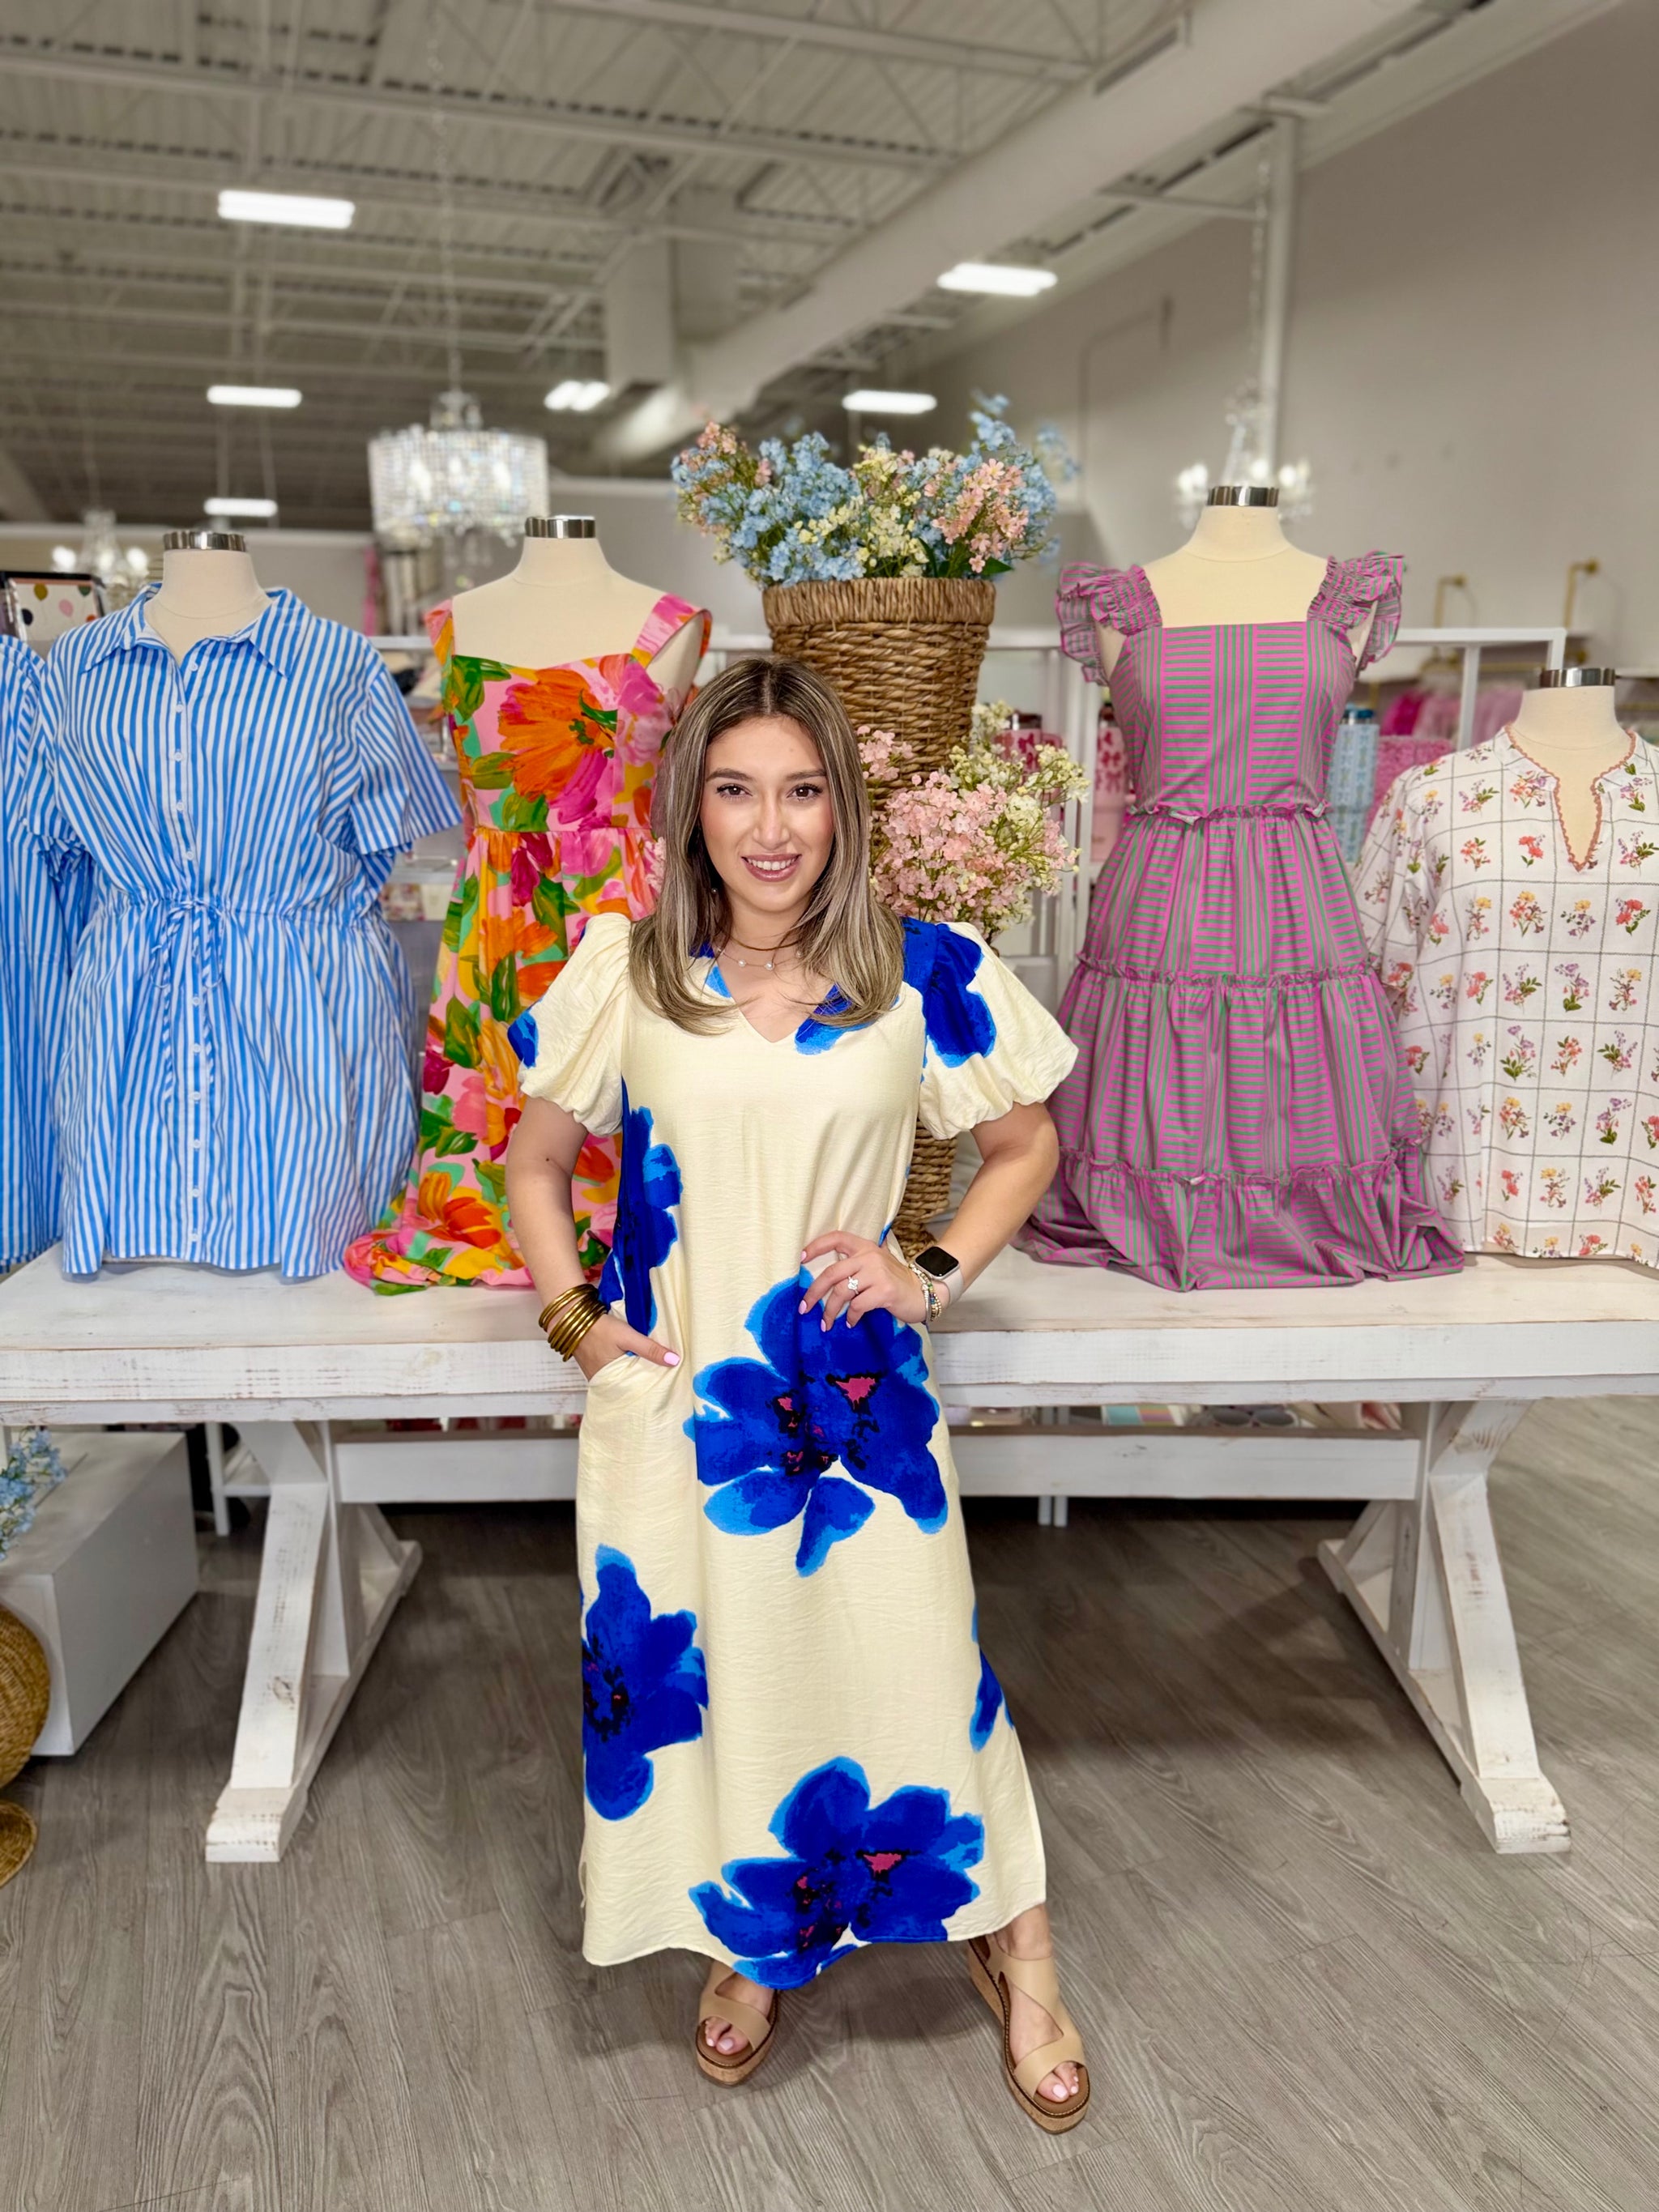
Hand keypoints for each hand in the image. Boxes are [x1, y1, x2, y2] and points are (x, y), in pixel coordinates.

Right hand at [572, 1312, 679, 1379]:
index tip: (670, 1381)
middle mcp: (603, 1381)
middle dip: (646, 1379)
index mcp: (611, 1380)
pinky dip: (626, 1365)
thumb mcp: (628, 1337)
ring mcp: (598, 1374)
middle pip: (631, 1382)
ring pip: (623, 1375)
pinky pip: (615, 1369)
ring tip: (657, 1368)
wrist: (572, 1316)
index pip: (638, 1388)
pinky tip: (638, 1359)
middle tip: (667, 1375)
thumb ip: (650, 1349)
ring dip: (636, 1371)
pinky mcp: (596, 1365)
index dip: (653, 1384)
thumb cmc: (599, 1328)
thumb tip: (675, 1361)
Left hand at [799, 1231, 926, 1330]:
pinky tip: (850, 1323)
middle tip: (803, 1308)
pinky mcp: (884, 1291)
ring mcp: (877, 1273)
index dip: (816, 1246)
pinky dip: (850, 1317)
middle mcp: (869, 1256)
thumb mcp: (876, 1264)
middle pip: (832, 1273)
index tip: (800, 1259)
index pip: (836, 1238)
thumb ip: (855, 1263)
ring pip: (842, 1292)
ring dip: (830, 1311)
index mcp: (865, 1247)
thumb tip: (825, 1275)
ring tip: (826, 1324)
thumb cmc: (895, 1281)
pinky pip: (857, 1306)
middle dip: (813, 1293)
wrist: (923, 1292)